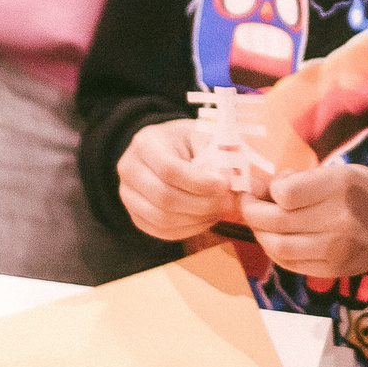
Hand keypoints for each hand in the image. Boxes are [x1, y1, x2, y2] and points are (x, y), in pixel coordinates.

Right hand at [118, 118, 240, 241]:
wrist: (165, 148)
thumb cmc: (188, 141)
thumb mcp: (203, 135)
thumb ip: (218, 155)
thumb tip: (239, 181)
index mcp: (146, 143)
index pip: (169, 170)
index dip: (199, 183)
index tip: (225, 185)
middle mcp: (129, 169)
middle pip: (164, 198)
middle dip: (203, 205)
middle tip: (230, 203)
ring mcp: (128, 194)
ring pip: (162, 219)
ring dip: (197, 220)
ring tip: (220, 210)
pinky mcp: (135, 214)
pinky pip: (161, 231)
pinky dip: (188, 229)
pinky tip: (206, 218)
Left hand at [238, 164, 367, 278]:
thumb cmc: (362, 191)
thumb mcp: (335, 172)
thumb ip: (298, 180)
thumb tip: (257, 187)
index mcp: (340, 187)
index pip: (286, 193)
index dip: (267, 190)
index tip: (264, 187)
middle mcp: (338, 220)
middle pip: (277, 222)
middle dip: (252, 212)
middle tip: (247, 204)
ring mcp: (336, 249)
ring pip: (279, 247)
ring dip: (259, 234)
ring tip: (258, 223)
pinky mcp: (332, 270)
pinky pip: (290, 264)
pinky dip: (274, 252)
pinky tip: (273, 240)